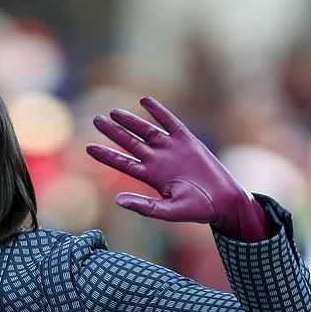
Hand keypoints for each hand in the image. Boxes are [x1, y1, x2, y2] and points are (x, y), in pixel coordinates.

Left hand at [86, 97, 269, 241]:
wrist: (223, 201)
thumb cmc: (196, 209)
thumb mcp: (168, 211)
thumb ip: (144, 206)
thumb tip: (117, 200)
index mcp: (150, 177)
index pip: (122, 163)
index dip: (105, 155)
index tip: (88, 148)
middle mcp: (158, 160)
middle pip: (130, 143)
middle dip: (113, 132)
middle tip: (95, 120)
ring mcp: (172, 149)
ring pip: (146, 130)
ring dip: (130, 120)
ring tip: (113, 112)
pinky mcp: (187, 140)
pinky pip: (170, 121)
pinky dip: (158, 111)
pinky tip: (145, 100)